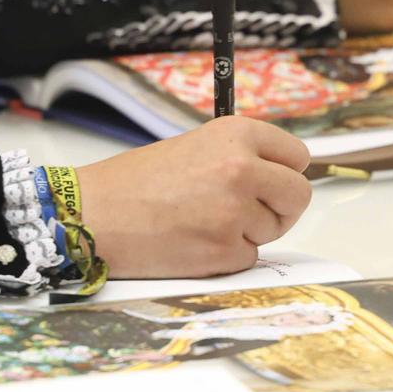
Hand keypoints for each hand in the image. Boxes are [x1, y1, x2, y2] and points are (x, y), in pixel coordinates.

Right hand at [74, 117, 312, 277]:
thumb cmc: (136, 182)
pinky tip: (193, 242)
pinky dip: (226, 256)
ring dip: (246, 233)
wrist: (94, 215)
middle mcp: (242, 168)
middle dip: (280, 208)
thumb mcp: (196, 147)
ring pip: (272, 230)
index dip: (284, 173)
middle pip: (298, 195)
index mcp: (236, 133)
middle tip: (249, 211)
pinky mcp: (224, 251)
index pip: (297, 156)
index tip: (272, 182)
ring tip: (201, 222)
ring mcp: (235, 211)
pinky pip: (248, 257)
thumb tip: (280, 178)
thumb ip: (239, 157)